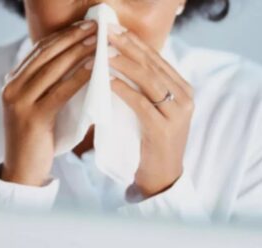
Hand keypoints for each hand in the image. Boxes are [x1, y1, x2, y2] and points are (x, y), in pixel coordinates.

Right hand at [1, 20, 96, 185]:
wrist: (23, 169)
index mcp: (14, 81)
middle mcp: (13, 86)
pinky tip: (94, 68)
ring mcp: (20, 101)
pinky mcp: (32, 117)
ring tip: (98, 41)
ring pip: (52, 69)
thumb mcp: (40, 106)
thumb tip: (78, 66)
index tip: (84, 26)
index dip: (63, 35)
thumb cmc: (38, 137)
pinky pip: (60, 92)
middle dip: (73, 38)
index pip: (40, 50)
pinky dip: (78, 78)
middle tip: (95, 27)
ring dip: (78, 52)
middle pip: (46, 54)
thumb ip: (50, 86)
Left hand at [108, 24, 194, 198]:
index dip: (136, 44)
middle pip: (153, 66)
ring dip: (123, 65)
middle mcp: (185, 98)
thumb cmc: (155, 140)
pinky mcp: (163, 129)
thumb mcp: (156, 109)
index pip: (158, 60)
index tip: (117, 31)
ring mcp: (177, 113)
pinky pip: (141, 103)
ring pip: (148, 80)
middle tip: (107, 34)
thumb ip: (149, 88)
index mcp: (184, 90)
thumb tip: (124, 64)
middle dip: (128, 47)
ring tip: (102, 54)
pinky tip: (108, 81)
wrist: (163, 174)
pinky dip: (123, 90)